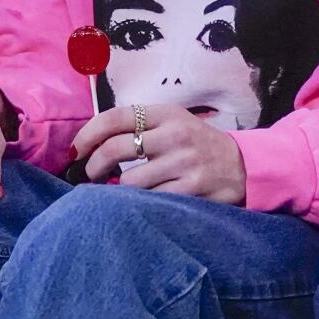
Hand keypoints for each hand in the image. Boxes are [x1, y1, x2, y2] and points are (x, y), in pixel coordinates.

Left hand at [68, 103, 247, 202]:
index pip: (115, 117)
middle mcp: (176, 134)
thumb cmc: (197, 146)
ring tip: (119, 192)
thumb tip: (90, 147)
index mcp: (167, 114)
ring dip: (117, 192)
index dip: (87, 134)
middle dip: (94, 166)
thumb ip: (139, 128)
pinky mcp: (191, 189)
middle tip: (91, 175)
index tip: (75, 151)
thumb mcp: (174, 124)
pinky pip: (150, 201)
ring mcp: (184, 163)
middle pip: (115, 149)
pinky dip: (138, 205)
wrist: (243, 166)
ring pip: (129, 182)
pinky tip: (139, 204)